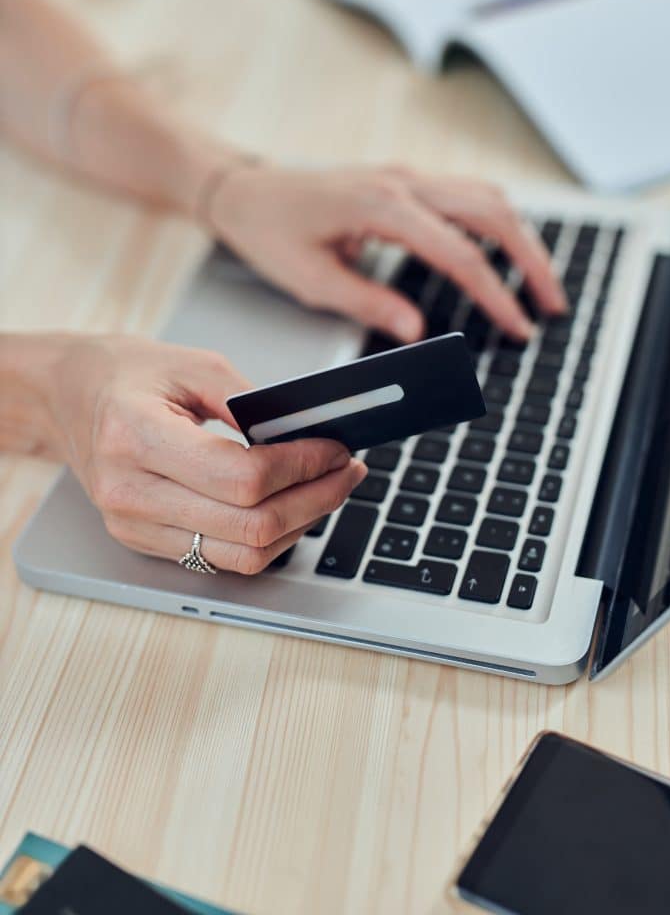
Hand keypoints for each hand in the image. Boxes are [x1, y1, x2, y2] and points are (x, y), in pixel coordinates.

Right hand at [45, 335, 365, 572]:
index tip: (335, 448)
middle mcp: (129, 492)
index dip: (302, 467)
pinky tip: (290, 506)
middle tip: (347, 470)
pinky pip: (222, 559)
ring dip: (300, 525)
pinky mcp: (144, 541)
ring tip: (327, 488)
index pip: (241, 478)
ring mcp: (133, 526)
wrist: (69, 397)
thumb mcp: (192, 363)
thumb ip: (251, 401)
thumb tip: (309, 434)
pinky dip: (268, 538)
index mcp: (135, 436)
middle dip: (316, 499)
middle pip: (250, 526)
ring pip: (243, 555)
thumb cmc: (124, 374)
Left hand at [207, 164, 566, 341]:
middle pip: (492, 211)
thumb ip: (369, 303)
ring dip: (521, 237)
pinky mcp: (404, 181)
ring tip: (540, 283)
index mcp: (381, 206)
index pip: (459, 253)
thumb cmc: (270, 232)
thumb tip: (418, 331)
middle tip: (553, 305)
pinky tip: (504, 253)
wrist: (245, 191)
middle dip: (531, 259)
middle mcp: (403, 182)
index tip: (519, 325)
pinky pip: (466, 194)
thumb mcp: (311, 279)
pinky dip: (496, 222)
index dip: (496, 294)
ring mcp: (407, 176)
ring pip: (486, 196)